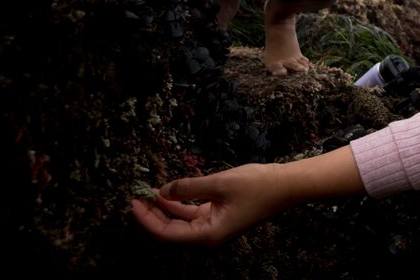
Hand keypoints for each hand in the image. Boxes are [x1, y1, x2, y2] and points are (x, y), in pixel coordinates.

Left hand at [130, 163, 288, 246]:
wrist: (286, 186)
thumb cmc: (257, 186)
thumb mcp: (219, 183)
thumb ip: (188, 188)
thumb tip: (162, 191)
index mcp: (208, 234)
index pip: (167, 233)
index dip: (147, 219)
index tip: (133, 202)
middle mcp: (209, 236)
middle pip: (171, 230)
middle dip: (152, 215)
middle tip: (136, 196)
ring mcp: (214, 227)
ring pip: (180, 221)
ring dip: (164, 209)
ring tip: (148, 193)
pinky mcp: (219, 217)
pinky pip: (192, 214)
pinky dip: (179, 204)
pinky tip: (169, 192)